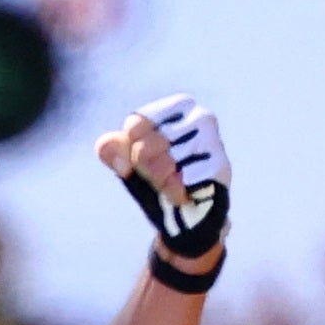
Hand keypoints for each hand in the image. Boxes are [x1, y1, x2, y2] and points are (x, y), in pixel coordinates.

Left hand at [101, 94, 229, 281]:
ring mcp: (213, 141)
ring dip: (161, 182)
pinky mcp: (220, 166)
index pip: (136, 123)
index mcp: (179, 106)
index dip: (131, 149)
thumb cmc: (160, 182)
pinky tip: (184, 195)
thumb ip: (114, 152)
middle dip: (146, 168)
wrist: (189, 218)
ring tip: (172, 187)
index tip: (142, 159)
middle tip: (159, 178)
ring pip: (167, 161)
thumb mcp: (132, 165)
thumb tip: (104, 145)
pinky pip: (183, 180)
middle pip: (148, 144)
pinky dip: (176, 192)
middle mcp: (200, 116)